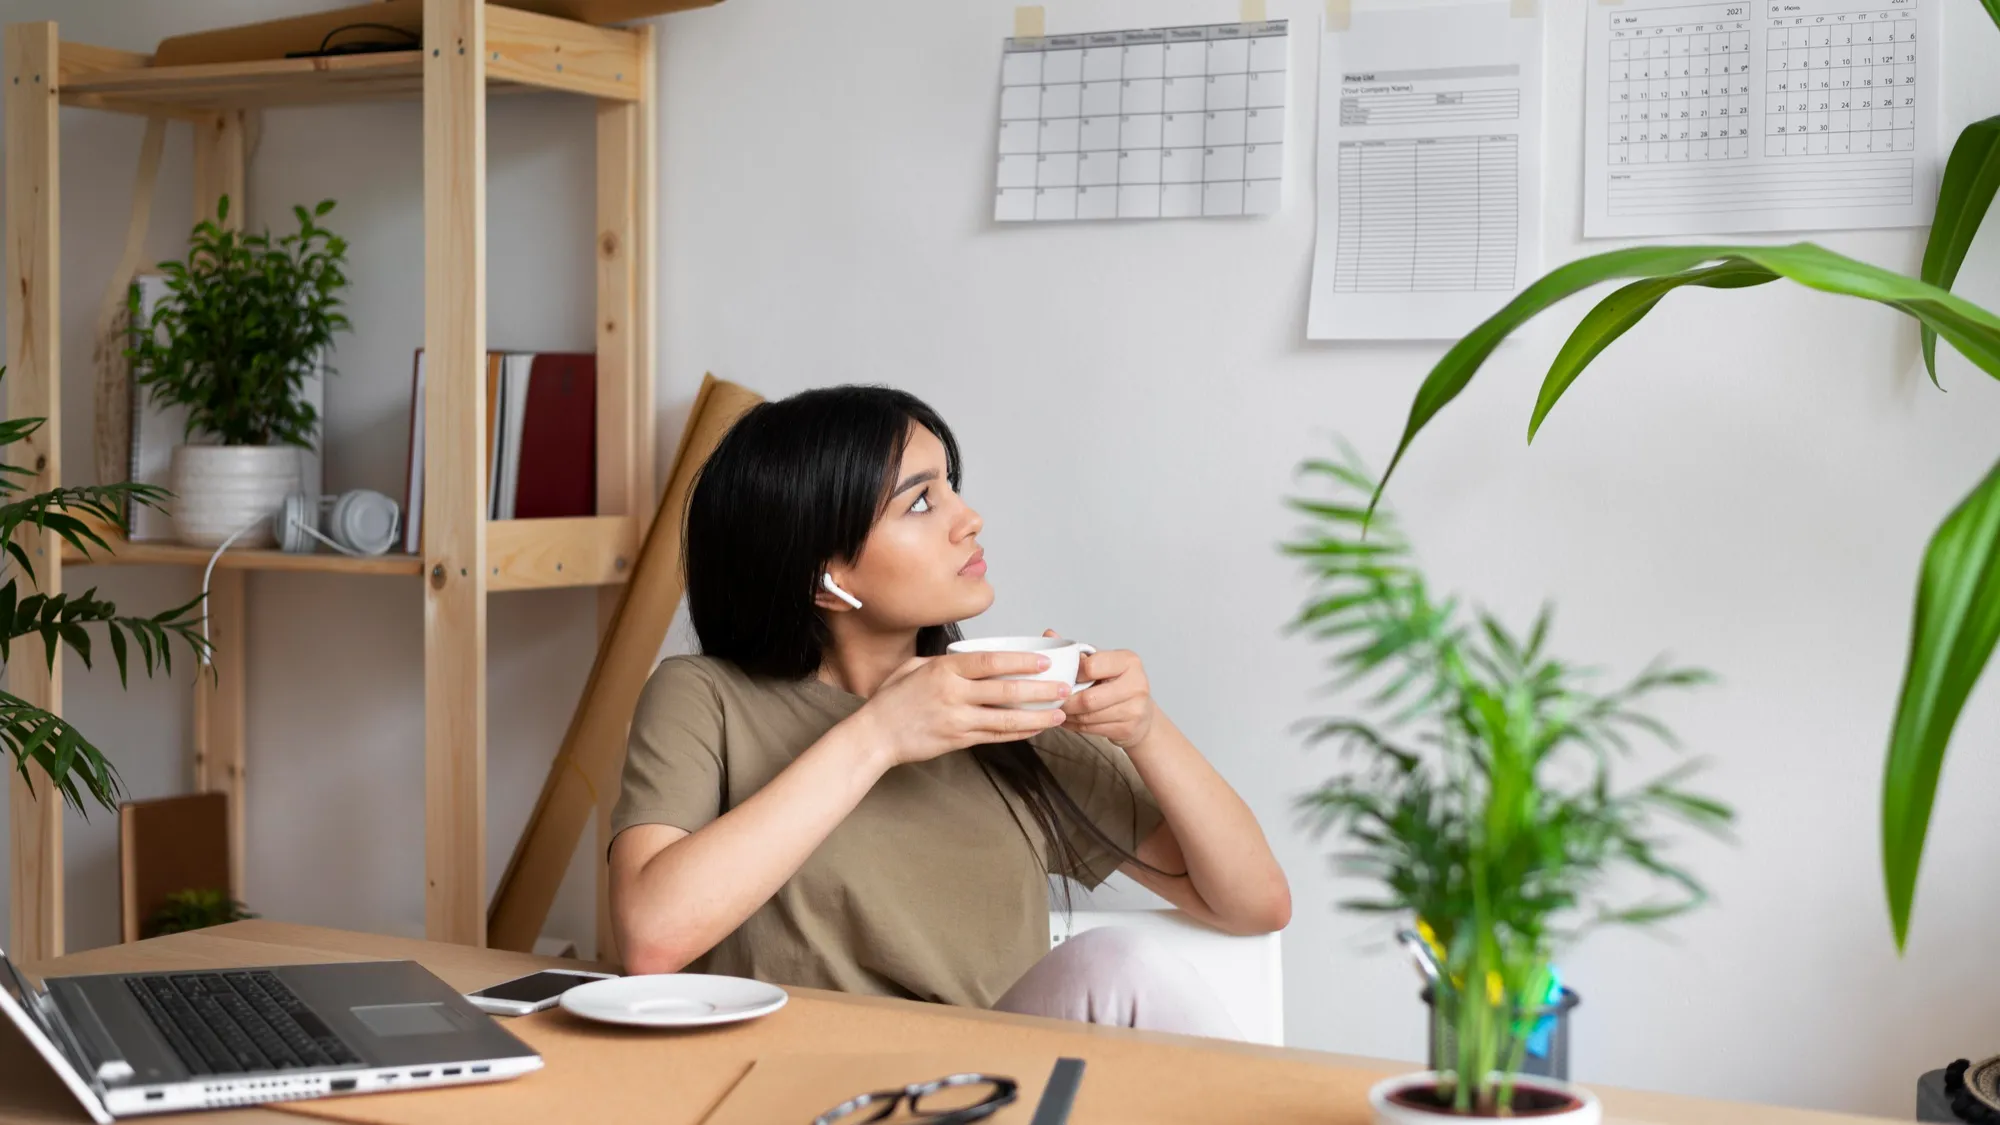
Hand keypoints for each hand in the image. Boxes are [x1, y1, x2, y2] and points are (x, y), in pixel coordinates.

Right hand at [853, 651, 1071, 767]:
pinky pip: (996, 736)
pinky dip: (1018, 733)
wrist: (875, 736)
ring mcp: (958, 720)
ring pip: (1006, 718)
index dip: (1021, 662)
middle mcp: (954, 694)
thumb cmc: (891, 700)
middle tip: (1063, 688)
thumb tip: (969, 660)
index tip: (1043, 663)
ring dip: (1037, 717)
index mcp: (944, 670)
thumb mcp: (913, 668)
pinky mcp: (959, 741)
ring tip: (1059, 714)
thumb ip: (943, 663)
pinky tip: (1035, 729)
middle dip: (1040, 690)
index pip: (991, 662)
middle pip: (1006, 691)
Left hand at [1044, 629, 1155, 749]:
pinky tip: (1068, 720)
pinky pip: (1092, 729)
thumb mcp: (1101, 662)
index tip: (1066, 677)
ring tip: (1058, 710)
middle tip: (1053, 700)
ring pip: (1088, 717)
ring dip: (1068, 716)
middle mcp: (1136, 684)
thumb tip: (1049, 633)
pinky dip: (1075, 726)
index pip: (1092, 666)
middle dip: (1066, 702)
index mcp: (1128, 661)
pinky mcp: (1128, 728)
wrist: (1142, 713)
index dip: (1074, 674)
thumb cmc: (1116, 683)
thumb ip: (1076, 651)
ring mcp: (1135, 708)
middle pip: (1088, 699)